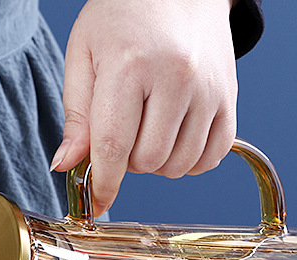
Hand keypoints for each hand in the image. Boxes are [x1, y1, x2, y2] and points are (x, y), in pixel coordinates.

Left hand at [50, 0, 237, 216]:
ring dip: (158, 162)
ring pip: (178, 165)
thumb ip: (77, 116)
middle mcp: (176, 77)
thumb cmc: (125, 14)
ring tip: (149, 128)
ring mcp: (208, 89)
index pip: (114, 147)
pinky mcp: (229, 99)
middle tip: (125, 131)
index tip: (97, 204)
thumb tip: (67, 166)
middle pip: (147, 162)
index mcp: (131, 65)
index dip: (104, 185)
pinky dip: (190, 160)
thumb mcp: (84, 54)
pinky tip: (176, 136)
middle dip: (129, 160)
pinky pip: (210, 158)